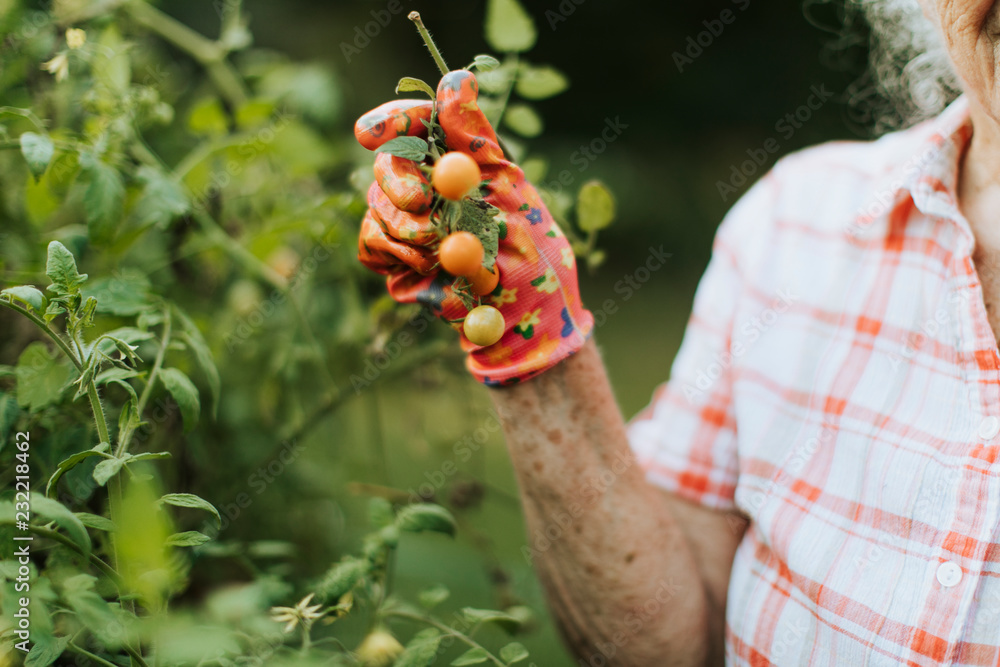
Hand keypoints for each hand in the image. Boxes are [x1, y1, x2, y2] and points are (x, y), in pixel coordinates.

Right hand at [354, 70, 592, 385]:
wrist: (524, 323)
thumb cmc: (532, 255)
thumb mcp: (511, 191)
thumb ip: (475, 138)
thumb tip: (455, 79)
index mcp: (459, 158)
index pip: (416, 123)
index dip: (389, 121)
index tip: (369, 133)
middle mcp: (427, 183)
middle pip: (387, 164)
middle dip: (401, 185)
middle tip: (423, 205)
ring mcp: (405, 220)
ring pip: (377, 208)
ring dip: (414, 235)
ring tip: (459, 259)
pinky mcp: (392, 257)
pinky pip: (372, 245)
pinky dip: (400, 259)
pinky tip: (435, 273)